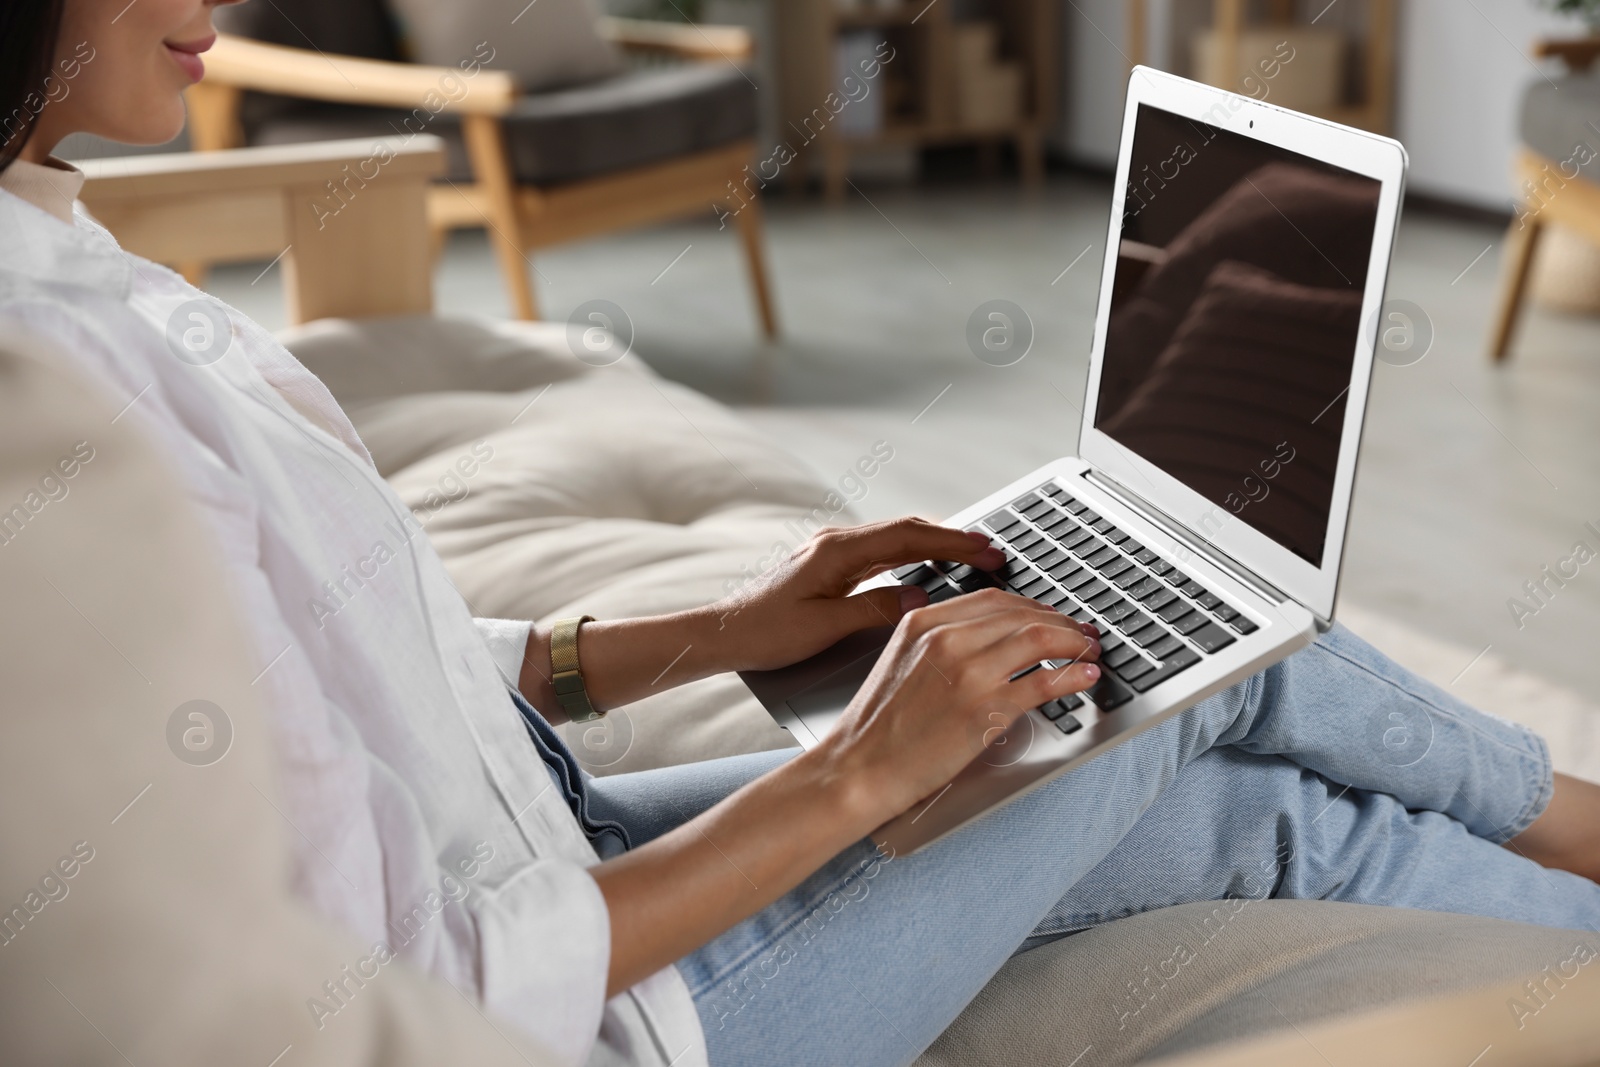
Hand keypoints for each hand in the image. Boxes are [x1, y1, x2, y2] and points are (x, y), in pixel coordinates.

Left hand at [705, 517, 1006, 672]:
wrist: (725, 633)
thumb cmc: (766, 633)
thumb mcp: (824, 627)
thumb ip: (875, 609)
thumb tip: (920, 596)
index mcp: (837, 551)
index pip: (907, 536)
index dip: (952, 541)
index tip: (986, 548)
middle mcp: (836, 543)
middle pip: (907, 530)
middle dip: (953, 539)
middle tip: (993, 551)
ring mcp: (833, 551)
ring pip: (896, 538)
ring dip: (935, 544)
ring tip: (973, 556)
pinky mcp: (831, 564)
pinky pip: (882, 551)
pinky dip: (913, 553)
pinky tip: (929, 565)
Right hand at [816, 588, 1101, 823]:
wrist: (859, 768)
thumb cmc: (878, 727)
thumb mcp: (901, 662)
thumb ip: (940, 643)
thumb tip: (994, 642)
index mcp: (923, 622)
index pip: (994, 599)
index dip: (1033, 607)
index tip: (1052, 617)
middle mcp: (946, 638)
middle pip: (1022, 614)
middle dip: (1062, 622)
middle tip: (1082, 634)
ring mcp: (968, 672)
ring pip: (1039, 638)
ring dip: (1074, 643)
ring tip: (1089, 652)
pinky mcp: (985, 709)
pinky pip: (1043, 682)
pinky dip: (1072, 675)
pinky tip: (1084, 677)